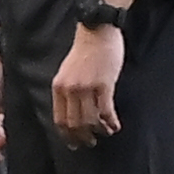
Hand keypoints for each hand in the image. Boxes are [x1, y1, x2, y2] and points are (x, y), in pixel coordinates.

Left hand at [54, 21, 125, 147]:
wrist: (98, 30)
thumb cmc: (85, 49)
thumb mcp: (67, 71)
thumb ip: (67, 90)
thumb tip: (72, 111)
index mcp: (59, 87)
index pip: (59, 119)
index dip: (67, 135)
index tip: (74, 143)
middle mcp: (70, 89)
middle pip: (74, 123)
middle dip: (83, 137)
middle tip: (91, 142)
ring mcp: (86, 88)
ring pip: (90, 120)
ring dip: (99, 130)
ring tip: (106, 132)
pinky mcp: (104, 85)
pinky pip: (106, 111)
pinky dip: (110, 122)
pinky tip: (115, 125)